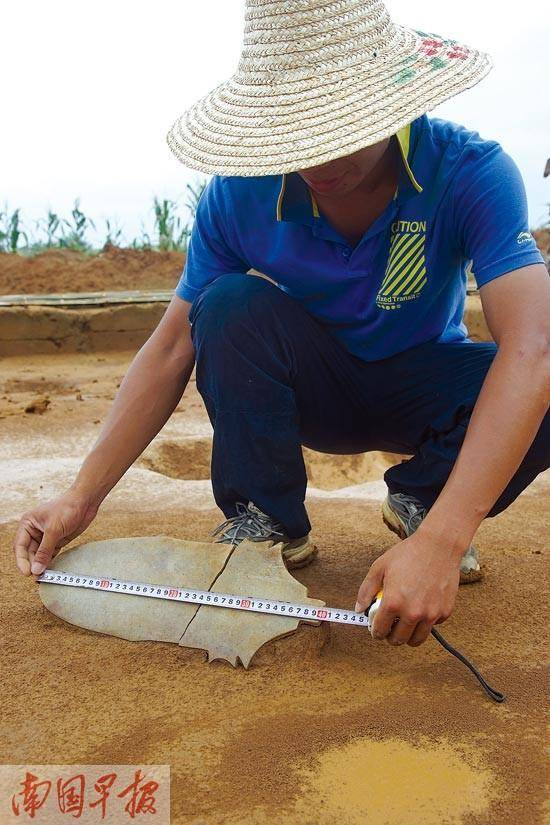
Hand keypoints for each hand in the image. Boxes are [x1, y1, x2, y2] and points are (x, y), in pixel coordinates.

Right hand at [13, 489, 98, 577]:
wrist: (85, 502)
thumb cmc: (67, 508)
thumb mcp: (53, 530)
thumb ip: (44, 551)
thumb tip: (36, 569)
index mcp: (27, 524)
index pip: (20, 546)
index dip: (22, 561)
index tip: (27, 573)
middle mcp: (34, 531)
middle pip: (29, 553)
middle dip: (33, 564)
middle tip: (38, 577)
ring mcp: (45, 536)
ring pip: (39, 555)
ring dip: (42, 565)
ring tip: (45, 576)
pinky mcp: (57, 540)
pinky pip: (50, 554)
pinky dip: (51, 562)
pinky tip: (52, 570)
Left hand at [354, 530, 461, 646]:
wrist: (439, 546)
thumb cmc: (408, 554)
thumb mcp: (380, 567)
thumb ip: (366, 590)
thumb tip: (359, 609)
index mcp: (393, 603)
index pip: (379, 631)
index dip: (375, 631)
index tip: (376, 628)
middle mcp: (412, 612)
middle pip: (398, 640)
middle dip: (390, 636)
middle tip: (390, 627)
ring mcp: (431, 614)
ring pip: (416, 640)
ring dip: (408, 635)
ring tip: (404, 624)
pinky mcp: (444, 612)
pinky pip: (432, 627)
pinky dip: (425, 623)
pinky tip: (421, 608)